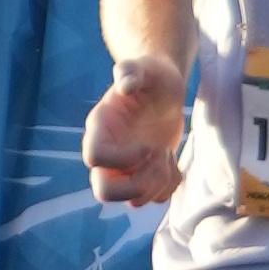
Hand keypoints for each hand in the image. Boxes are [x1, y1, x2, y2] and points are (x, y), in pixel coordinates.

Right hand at [84, 56, 185, 206]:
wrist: (164, 89)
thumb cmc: (152, 76)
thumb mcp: (146, 68)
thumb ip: (131, 71)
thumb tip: (125, 85)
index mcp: (100, 128)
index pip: (95, 158)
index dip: (123, 159)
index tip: (149, 145)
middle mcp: (108, 153)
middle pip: (104, 192)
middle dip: (138, 183)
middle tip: (159, 157)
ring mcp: (124, 169)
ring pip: (132, 201)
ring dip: (157, 184)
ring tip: (167, 154)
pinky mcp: (143, 176)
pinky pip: (153, 198)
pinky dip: (169, 187)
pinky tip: (174, 162)